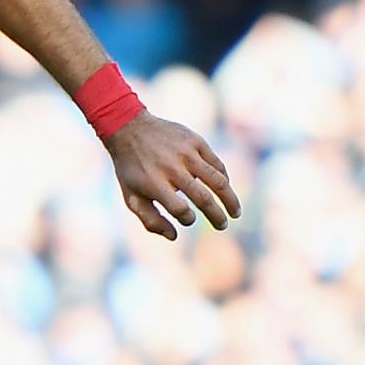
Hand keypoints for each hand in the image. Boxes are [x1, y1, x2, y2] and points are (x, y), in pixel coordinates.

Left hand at [105, 112, 239, 240]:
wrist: (129, 127)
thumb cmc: (131, 168)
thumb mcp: (131, 196)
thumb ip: (150, 220)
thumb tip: (174, 236)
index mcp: (154, 183)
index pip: (180, 209)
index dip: (188, 219)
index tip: (189, 219)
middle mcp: (172, 168)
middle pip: (202, 198)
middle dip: (216, 216)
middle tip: (223, 226)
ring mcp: (186, 153)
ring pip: (217, 181)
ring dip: (230, 199)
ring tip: (236, 213)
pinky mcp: (195, 141)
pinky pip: (216, 164)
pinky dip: (224, 178)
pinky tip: (226, 188)